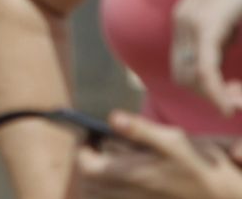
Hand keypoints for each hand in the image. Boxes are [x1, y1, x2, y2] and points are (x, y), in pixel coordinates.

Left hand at [77, 113, 241, 197]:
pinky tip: (127, 179)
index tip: (91, 140)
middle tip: (99, 150)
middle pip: (90, 183)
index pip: (86, 167)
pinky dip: (113, 191)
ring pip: (102, 195)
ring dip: (100, 180)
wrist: (225, 196)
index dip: (83, 152)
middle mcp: (129, 193)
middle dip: (89, 165)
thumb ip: (140, 130)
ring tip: (112, 164)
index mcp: (131, 174)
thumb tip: (112, 118)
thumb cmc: (200, 167)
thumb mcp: (174, 142)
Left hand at [172, 0, 241, 114]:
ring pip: (190, 77)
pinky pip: (203, 70)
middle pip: (181, 76)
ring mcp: (189, 22)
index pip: (183, 67)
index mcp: (187, 22)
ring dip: (212, 96)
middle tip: (232, 103)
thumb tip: (219, 71)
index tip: (228, 101)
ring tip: (234, 100)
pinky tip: (228, 105)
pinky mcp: (204, 25)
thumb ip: (223, 39)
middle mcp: (182, 22)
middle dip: (207, 96)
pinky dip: (215, 92)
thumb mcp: (232, 21)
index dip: (204, 90)